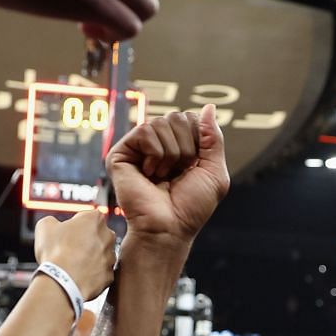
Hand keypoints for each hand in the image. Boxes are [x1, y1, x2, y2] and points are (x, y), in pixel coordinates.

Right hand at [31, 206, 118, 299]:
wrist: (63, 281)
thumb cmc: (56, 252)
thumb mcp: (45, 226)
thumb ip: (53, 221)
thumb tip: (53, 225)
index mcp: (95, 219)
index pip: (86, 217)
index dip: (73, 225)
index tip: (65, 233)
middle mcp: (108, 236)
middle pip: (95, 236)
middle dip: (84, 241)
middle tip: (67, 249)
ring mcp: (111, 257)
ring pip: (99, 255)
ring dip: (88, 258)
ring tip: (71, 264)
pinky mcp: (109, 275)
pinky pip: (99, 272)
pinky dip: (90, 274)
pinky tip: (77, 275)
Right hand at [106, 105, 229, 247]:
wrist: (169, 228)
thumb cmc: (191, 207)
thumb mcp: (214, 171)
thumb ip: (213, 138)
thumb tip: (209, 107)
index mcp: (180, 146)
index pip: (193, 118)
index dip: (199, 141)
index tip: (195, 167)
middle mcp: (159, 144)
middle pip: (178, 117)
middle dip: (186, 147)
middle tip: (178, 173)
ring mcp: (139, 147)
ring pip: (161, 123)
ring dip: (171, 154)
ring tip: (163, 176)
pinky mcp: (121, 152)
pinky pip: (145, 131)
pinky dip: (154, 155)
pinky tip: (149, 174)